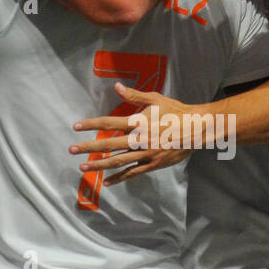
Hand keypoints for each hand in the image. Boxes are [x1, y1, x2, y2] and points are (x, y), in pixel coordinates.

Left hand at [69, 83, 193, 184]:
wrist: (196, 129)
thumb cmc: (175, 111)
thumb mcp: (155, 99)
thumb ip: (134, 95)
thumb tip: (116, 86)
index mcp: (138, 122)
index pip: (109, 122)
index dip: (92, 124)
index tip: (76, 127)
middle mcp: (139, 139)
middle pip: (109, 144)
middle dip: (89, 147)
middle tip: (72, 150)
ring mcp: (145, 154)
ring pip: (118, 161)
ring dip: (99, 164)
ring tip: (83, 167)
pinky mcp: (152, 164)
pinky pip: (132, 173)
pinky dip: (119, 178)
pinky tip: (107, 182)